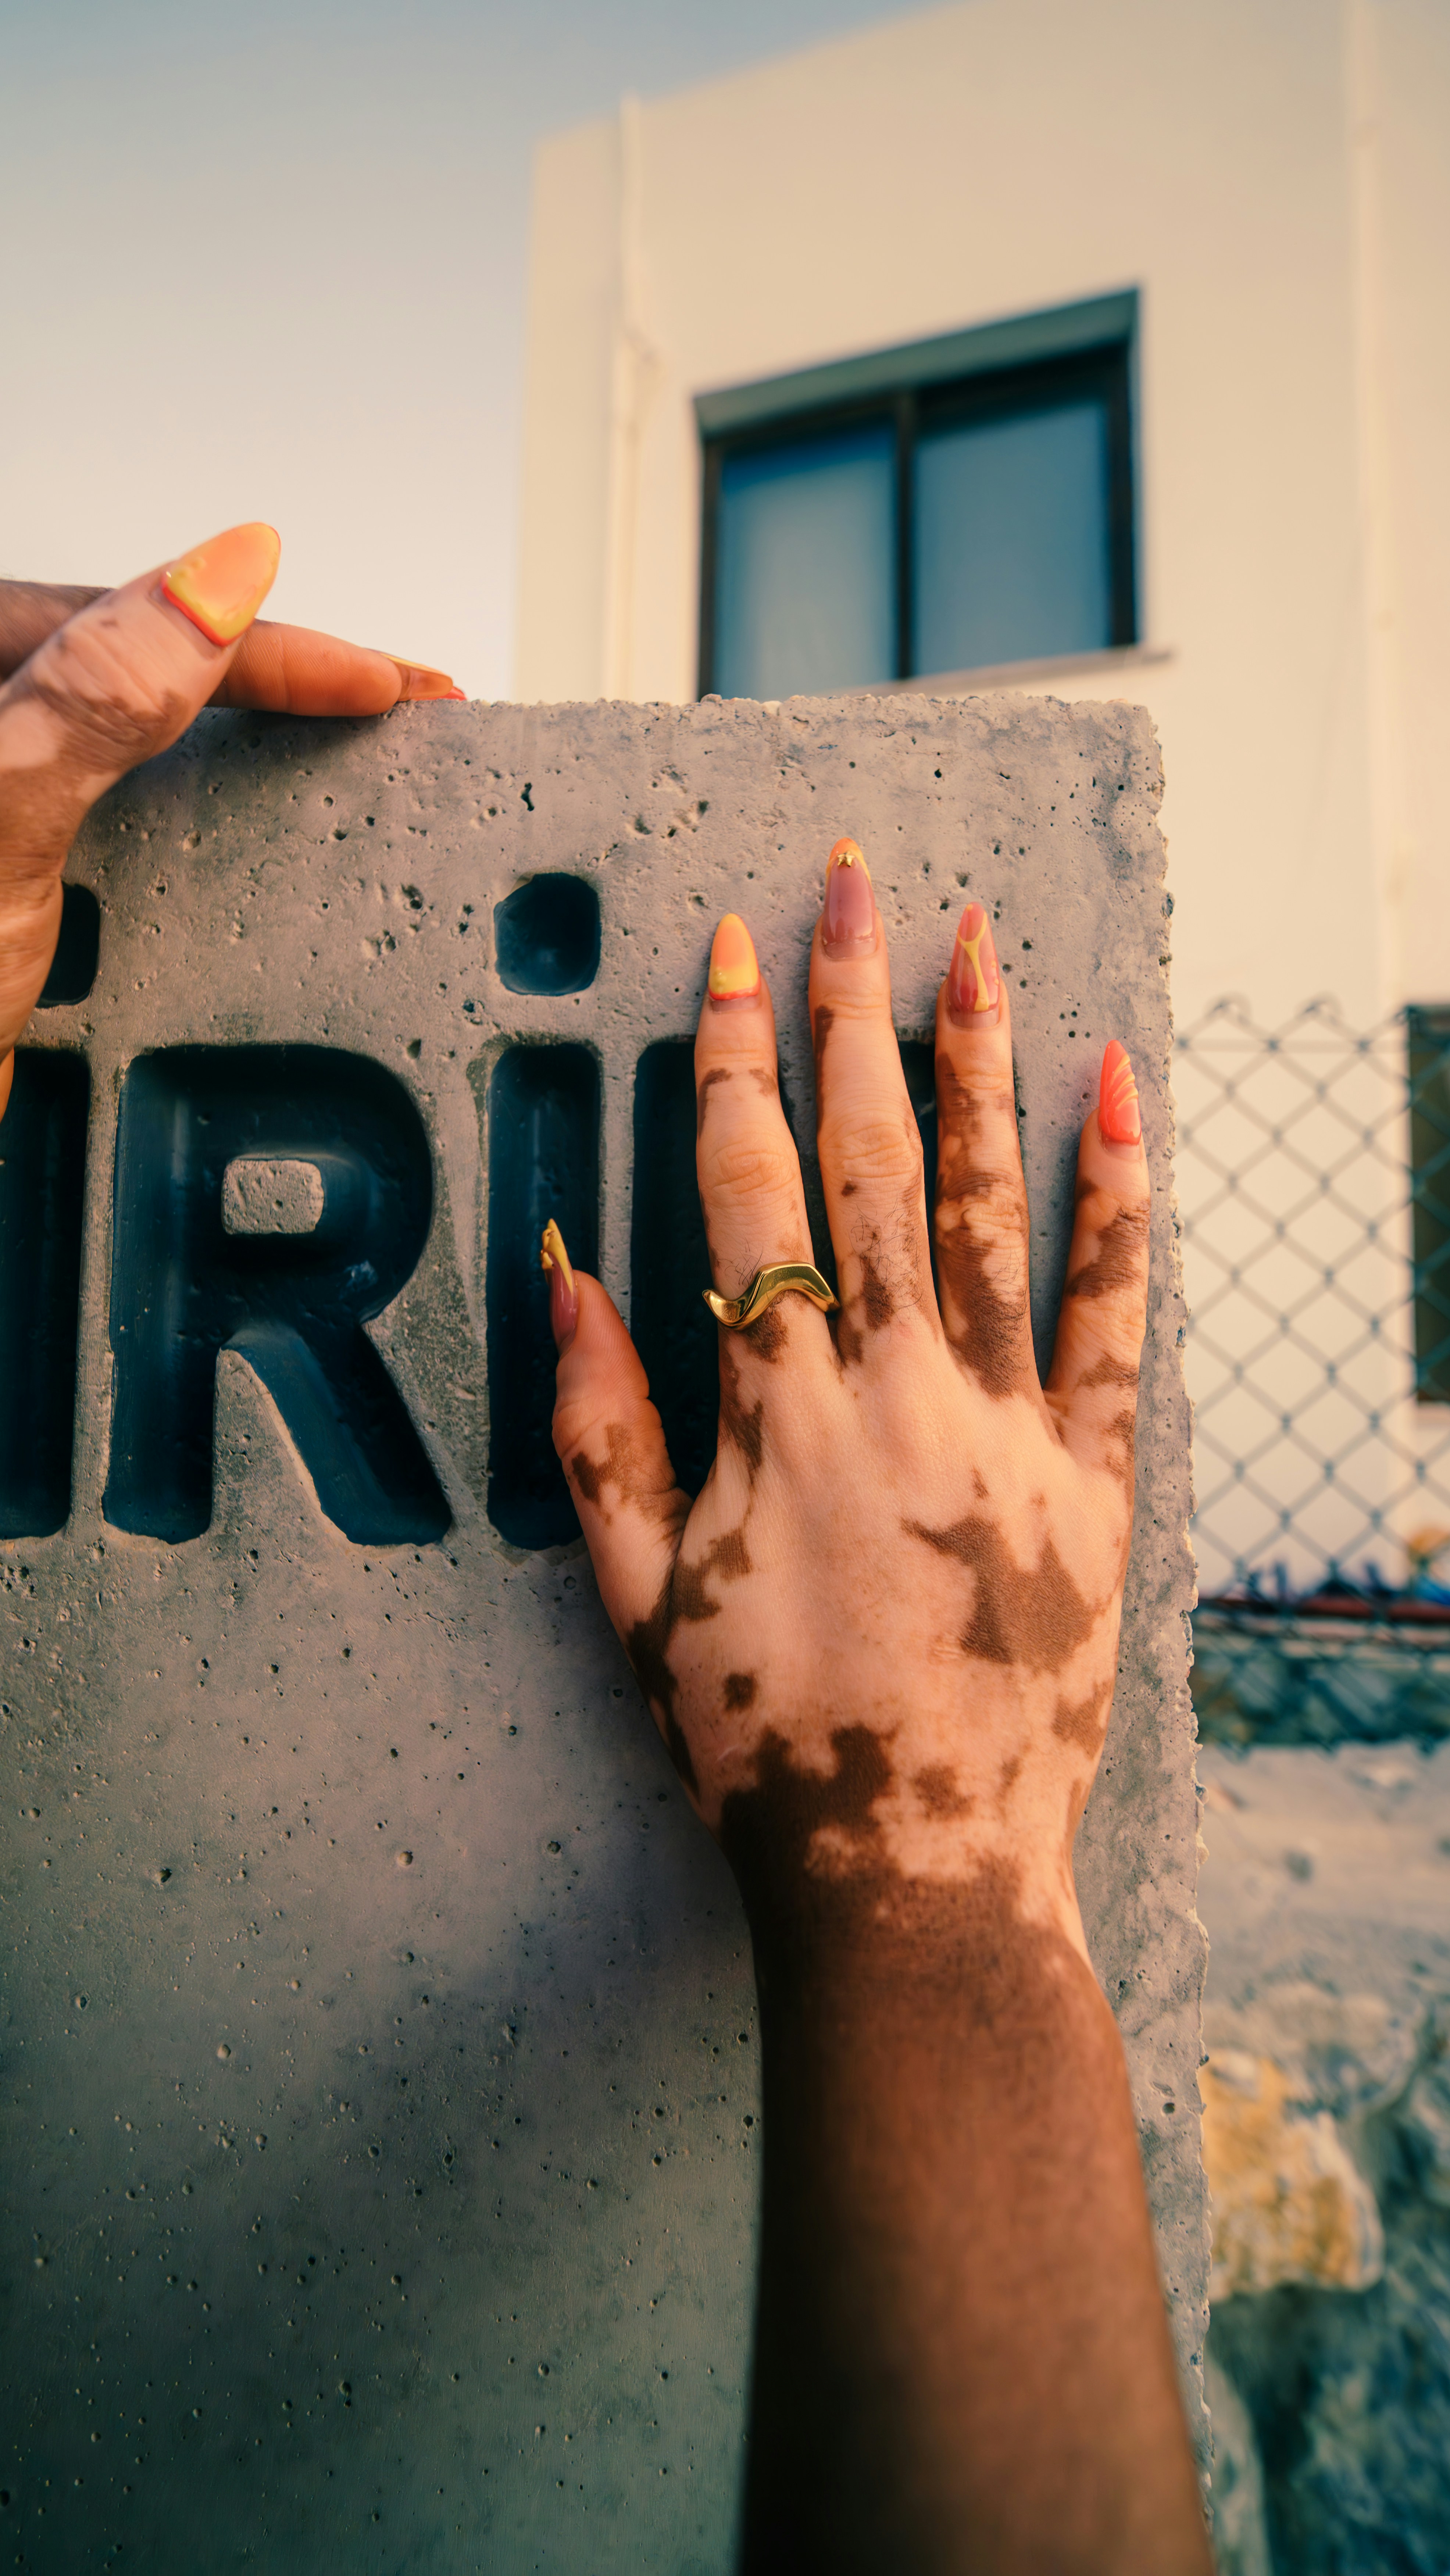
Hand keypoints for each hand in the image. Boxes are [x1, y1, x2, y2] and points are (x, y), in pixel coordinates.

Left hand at [0, 528, 461, 1120]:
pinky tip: (239, 839)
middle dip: (271, 673)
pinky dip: (189, 816)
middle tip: (391, 698)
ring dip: (236, 737)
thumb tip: (226, 564)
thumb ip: (97, 693)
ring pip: (127, 740)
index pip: (135, 624)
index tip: (394, 684)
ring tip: (337, 747)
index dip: (278, 646)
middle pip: (136, 664)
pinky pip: (111, 820)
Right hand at [553, 841, 1145, 1948]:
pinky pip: (1109, 1314)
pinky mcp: (1092, 1481)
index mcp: (775, 1414)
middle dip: (852, 1007)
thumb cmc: (759, 1753)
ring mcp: (1005, 1428)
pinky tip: (1118, 1092)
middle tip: (852, 883)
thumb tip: (567, 1276)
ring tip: (974, 939)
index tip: (731, 948)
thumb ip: (599, 1433)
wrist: (914, 1884)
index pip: (743, 1185)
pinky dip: (1116, 1199)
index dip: (729, 1055)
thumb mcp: (633, 1603)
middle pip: (870, 1157)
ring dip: (977, 1061)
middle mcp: (895, 1391)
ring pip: (988, 1204)